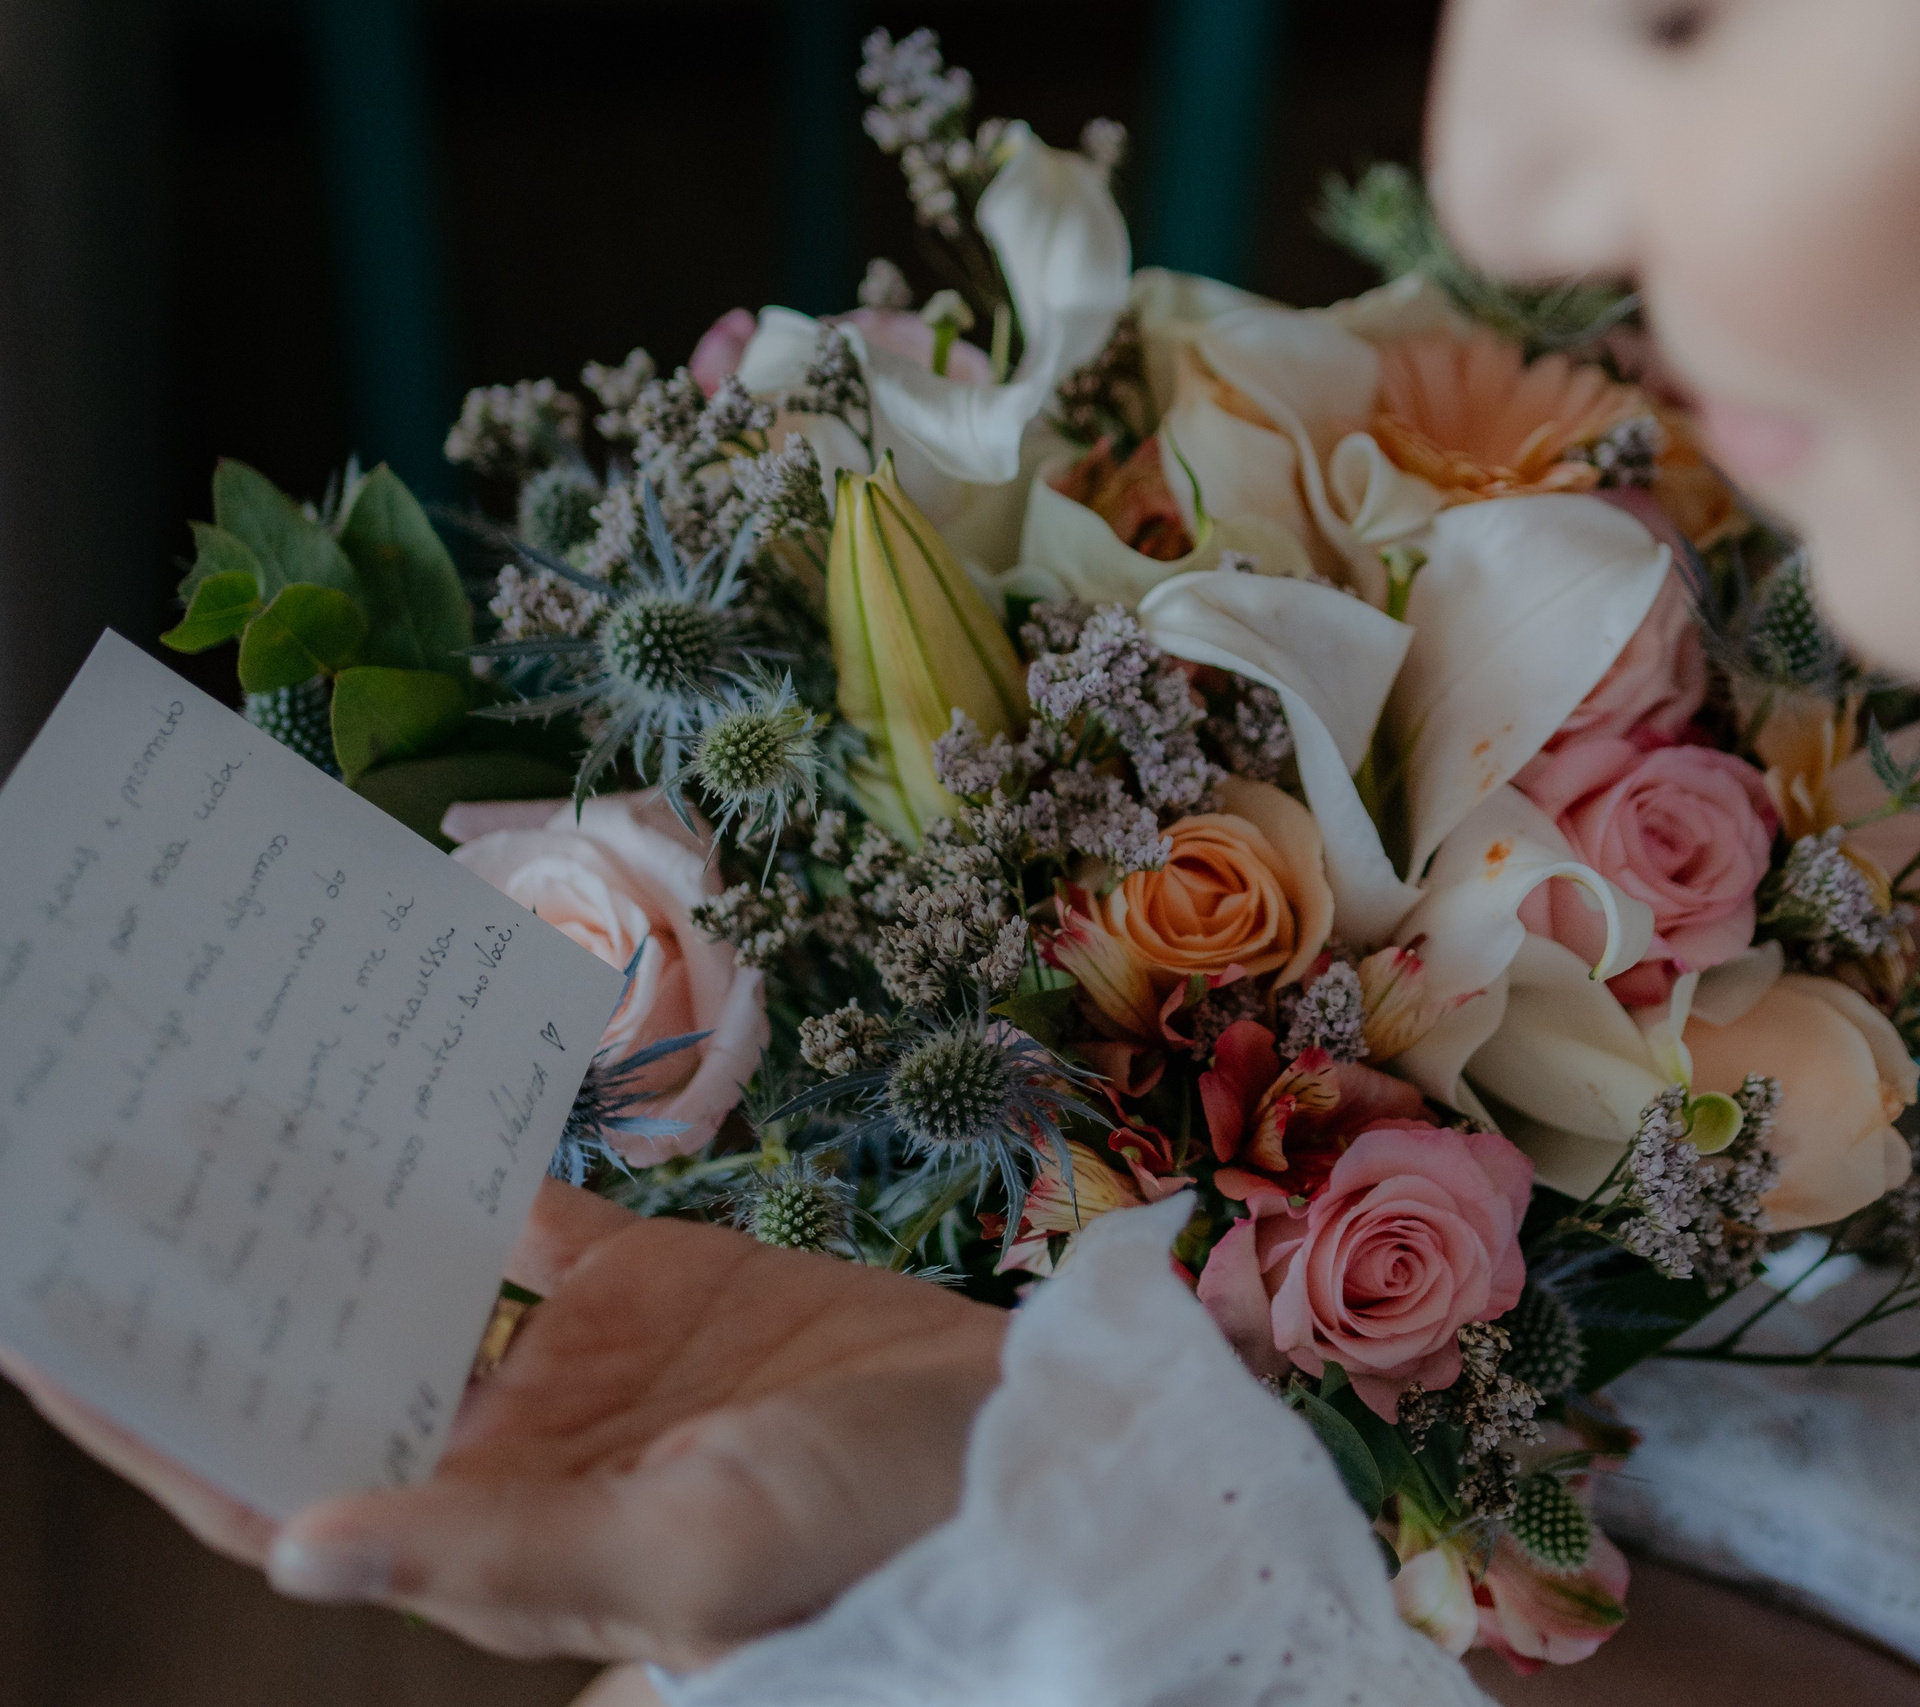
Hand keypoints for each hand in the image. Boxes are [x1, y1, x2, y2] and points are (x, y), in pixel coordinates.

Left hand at [0, 1179, 1006, 1669]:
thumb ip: (502, 1548)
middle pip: (318, 1376)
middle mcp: (504, 1454)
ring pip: (403, 1286)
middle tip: (116, 1190)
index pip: (276, 1492)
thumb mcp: (688, 1553)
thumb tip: (295, 1549)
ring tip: (216, 1124)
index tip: (55, 1339)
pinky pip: (524, 1213)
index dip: (159, 1428)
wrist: (1017, 1438)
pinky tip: (393, 1090)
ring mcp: (574, 1364)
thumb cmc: (864, 1527)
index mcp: (488, 1539)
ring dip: (316, 1222)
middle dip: (217, 1303)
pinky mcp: (646, 1284)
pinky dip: (457, 1156)